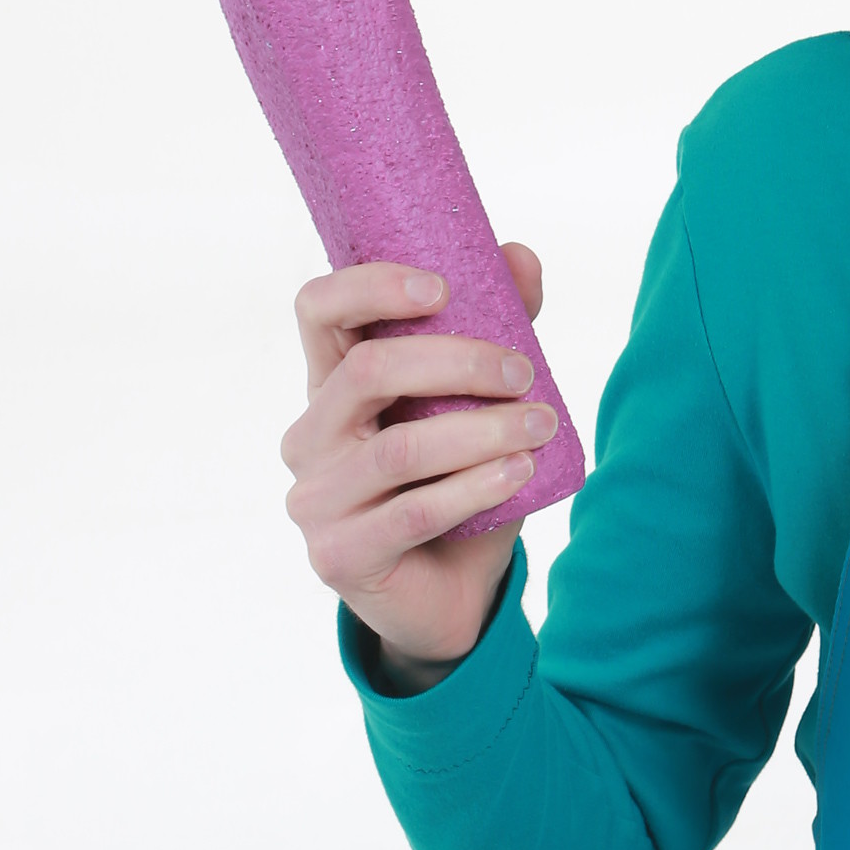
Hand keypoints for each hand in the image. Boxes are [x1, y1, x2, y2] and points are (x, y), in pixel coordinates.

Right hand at [281, 246, 553, 686]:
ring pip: (398, 447)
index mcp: (331, 384)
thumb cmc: (460, 483)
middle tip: (525, 370)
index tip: (444, 287)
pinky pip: (412, 512)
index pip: (317, 309)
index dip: (371, 285)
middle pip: (368, 371)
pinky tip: (519, 471)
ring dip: (482, 430)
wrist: (454, 594)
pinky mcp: (339, 556)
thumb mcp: (478, 404)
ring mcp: (316, 500)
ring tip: (540, 424)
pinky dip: (475, 486)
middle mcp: (309, 436)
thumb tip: (520, 255)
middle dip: (459, 361)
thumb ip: (496, 331)